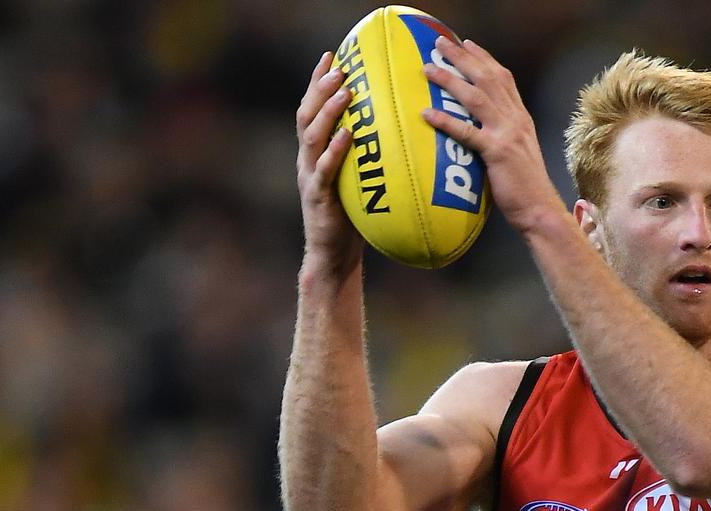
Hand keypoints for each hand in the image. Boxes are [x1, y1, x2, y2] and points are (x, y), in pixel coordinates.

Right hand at [296, 52, 359, 266]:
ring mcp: (310, 177)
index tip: (333, 55)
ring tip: (344, 90)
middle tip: (338, 65)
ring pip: (312, 136)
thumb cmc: (354, 217)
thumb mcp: (360, 180)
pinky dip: (335, 150)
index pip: (313, 109)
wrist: (334, 255)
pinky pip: (325, 169)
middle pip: (307, 114)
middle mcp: (308, 160)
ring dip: (327, 110)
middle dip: (320, 87)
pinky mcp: (317, 197)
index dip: (318, 81)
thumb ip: (370, 155)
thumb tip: (403, 131)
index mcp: (315, 152)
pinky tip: (349, 134)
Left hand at [422, 37, 568, 234]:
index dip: (484, 58)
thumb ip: (502, 134)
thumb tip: (479, 128)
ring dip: (451, 80)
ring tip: (428, 68)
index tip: (467, 43)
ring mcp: (507, 135)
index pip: (503, 78)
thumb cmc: (525, 187)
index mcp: (520, 118)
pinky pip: (467, 132)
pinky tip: (427, 114)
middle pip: (488, 78)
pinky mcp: (497, 153)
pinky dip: (446, 121)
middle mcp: (515, 120)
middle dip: (463, 57)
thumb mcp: (517, 152)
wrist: (539, 209)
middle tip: (440, 42)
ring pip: (476, 97)